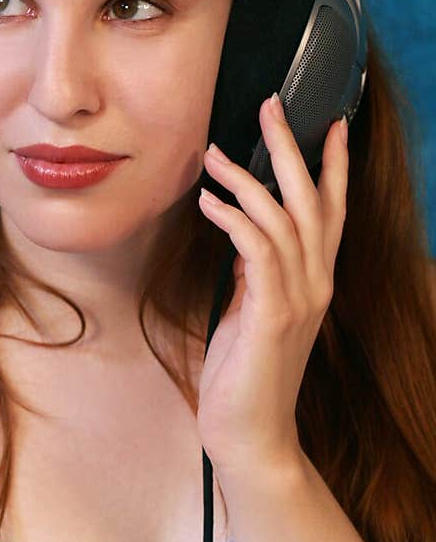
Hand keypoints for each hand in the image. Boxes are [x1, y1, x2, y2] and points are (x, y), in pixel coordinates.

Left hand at [195, 93, 347, 480]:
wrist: (250, 435)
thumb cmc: (243, 375)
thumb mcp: (250, 311)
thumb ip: (256, 273)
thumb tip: (244, 232)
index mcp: (314, 282)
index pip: (332, 212)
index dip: (333, 167)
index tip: (331, 123)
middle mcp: (316, 285)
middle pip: (314, 201)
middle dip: (292, 149)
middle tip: (271, 105)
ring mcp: (299, 300)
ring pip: (285, 220)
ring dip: (247, 180)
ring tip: (213, 153)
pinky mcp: (272, 317)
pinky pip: (258, 253)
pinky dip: (234, 221)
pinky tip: (208, 205)